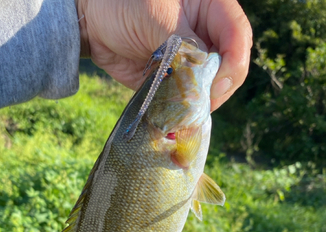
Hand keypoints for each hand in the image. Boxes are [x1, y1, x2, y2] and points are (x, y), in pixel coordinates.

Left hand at [76, 0, 251, 111]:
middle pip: (229, 68)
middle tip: (199, 104)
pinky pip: (186, 100)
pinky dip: (183, 113)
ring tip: (185, 116)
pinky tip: (176, 120)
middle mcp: (206, 36)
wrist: (93, 23)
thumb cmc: (124, 5)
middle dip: (217, 88)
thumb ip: (185, 48)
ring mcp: (191, 62)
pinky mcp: (175, 82)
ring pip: (210, 88)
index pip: (238, 38)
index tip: (216, 84)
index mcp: (211, 10)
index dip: (233, 63)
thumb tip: (201, 85)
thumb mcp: (159, 18)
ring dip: (200, 104)